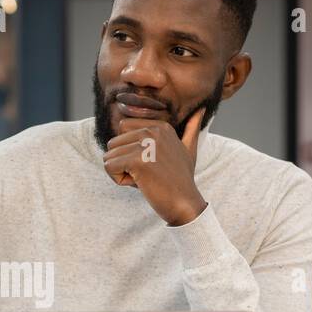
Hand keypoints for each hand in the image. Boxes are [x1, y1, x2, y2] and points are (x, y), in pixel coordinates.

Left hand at [103, 105, 207, 225]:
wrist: (184, 203)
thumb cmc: (182, 180)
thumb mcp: (189, 149)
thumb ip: (192, 128)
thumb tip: (202, 108)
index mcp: (160, 126)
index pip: (123, 129)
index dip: (130, 150)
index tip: (150, 162)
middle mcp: (152, 131)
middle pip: (114, 143)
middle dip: (123, 162)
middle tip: (146, 173)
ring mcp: (145, 145)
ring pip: (110, 156)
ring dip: (121, 172)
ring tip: (144, 178)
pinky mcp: (137, 161)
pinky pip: (109, 167)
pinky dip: (118, 180)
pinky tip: (139, 184)